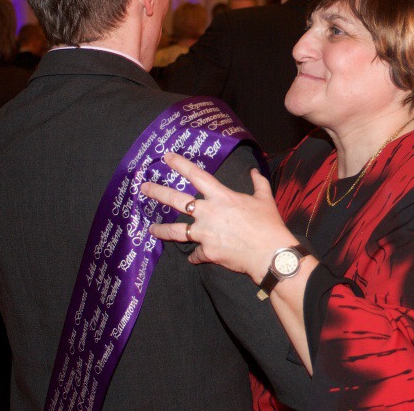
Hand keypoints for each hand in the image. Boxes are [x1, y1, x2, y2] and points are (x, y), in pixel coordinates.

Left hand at [146, 152, 299, 282]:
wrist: (270, 254)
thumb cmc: (268, 224)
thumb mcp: (265, 199)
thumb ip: (258, 183)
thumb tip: (255, 171)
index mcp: (221, 196)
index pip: (196, 175)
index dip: (180, 164)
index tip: (166, 157)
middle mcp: (208, 212)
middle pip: (176, 200)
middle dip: (157, 192)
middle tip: (143, 188)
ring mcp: (205, 233)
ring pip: (176, 231)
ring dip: (162, 229)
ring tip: (151, 229)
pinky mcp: (207, 252)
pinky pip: (196, 253)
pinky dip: (196, 255)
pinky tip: (194, 257)